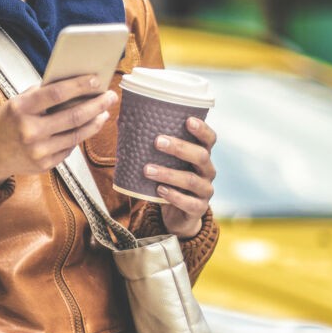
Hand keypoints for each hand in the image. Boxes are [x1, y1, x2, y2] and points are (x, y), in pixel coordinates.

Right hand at [0, 75, 116, 184]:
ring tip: (104, 112)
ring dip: (95, 122)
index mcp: (21, 109)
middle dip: (97, 105)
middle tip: (110, 96)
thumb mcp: (17, 102)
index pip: (56, 93)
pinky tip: (88, 127)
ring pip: (77, 134)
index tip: (96, 79)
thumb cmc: (7, 122)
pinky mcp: (45, 164)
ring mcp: (38, 150)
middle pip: (73, 116)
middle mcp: (30, 130)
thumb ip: (42, 94)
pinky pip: (69, 148)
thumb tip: (75, 85)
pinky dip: (80, 135)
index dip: (79, 85)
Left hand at [148, 117, 217, 238]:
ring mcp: (205, 190)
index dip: (202, 129)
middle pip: (201, 156)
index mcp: (201, 154)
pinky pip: (189, 203)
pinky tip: (159, 190)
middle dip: (179, 148)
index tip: (188, 120)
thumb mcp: (164, 161)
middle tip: (157, 141)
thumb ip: (150, 142)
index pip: (209, 139)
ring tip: (147, 170)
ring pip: (192, 180)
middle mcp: (207, 171)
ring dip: (169, 173)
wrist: (177, 213)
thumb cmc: (169, 179)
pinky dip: (174, 196)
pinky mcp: (198, 208)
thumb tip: (122, 119)